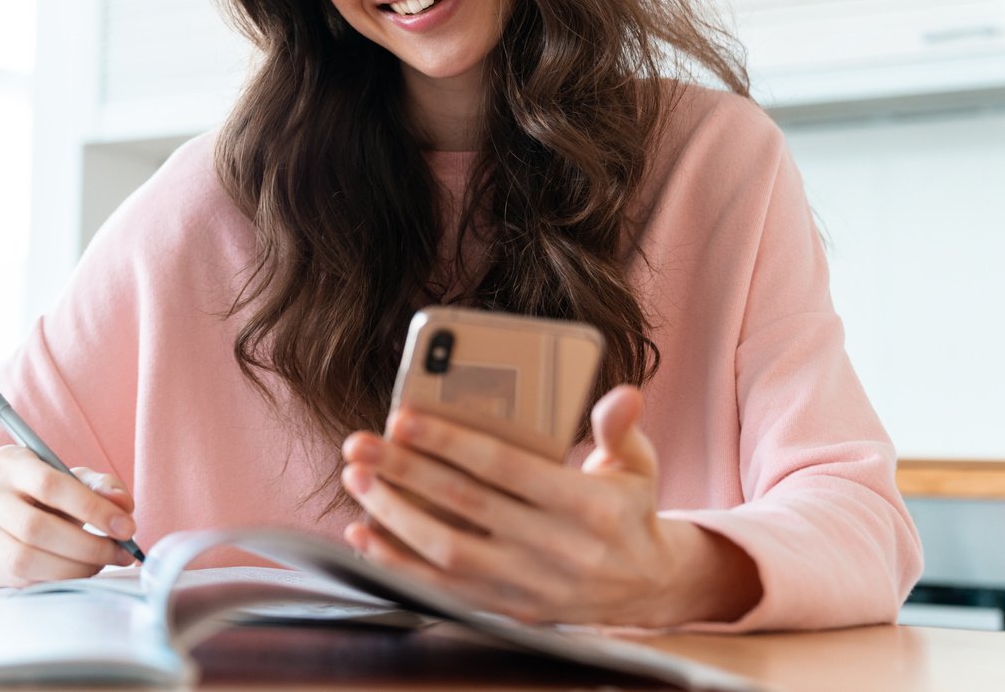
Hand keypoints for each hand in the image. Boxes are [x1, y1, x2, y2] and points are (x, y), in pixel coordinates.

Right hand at [0, 445, 136, 587]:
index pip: (51, 485)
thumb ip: (102, 487)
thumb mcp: (72, 479)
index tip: (126, 528)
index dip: (93, 509)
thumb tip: (123, 506)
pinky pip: (19, 581)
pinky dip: (55, 581)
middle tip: (120, 554)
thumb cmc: (44, 494)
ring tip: (100, 565)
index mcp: (10, 462)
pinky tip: (76, 573)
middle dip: (87, 546)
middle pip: (36, 528)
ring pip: (25, 559)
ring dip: (73, 569)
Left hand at [340, 386, 760, 626]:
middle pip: (465, 505)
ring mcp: (531, 586)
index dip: (451, 442)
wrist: (648, 589)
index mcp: (587, 506)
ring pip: (447, 551)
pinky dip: (398, 564)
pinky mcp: (511, 611)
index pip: (506, 468)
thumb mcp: (636, 465)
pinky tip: (365, 534)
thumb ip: (619, 427)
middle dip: (404, 471)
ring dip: (393, 515)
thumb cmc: (629, 511)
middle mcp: (558, 551)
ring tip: (356, 480)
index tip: (402, 418)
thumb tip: (623, 394)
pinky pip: (443, 590)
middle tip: (359, 444)